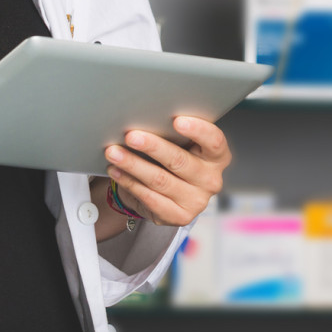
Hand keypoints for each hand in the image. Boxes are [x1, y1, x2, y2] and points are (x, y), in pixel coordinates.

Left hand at [103, 116, 229, 227]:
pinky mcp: (179, 216)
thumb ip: (174, 133)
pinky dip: (129, 182)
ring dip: (133, 164)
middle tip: (131, 136)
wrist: (167, 193)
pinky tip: (116, 171)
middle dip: (153, 146)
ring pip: (160, 180)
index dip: (198, 130)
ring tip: (114, 152)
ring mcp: (196, 201)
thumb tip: (146, 115)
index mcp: (217, 157)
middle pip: (180, 160)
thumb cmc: (174, 158)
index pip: (214, 141)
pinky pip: (150, 197)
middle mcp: (211, 180)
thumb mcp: (181, 144)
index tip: (177, 120)